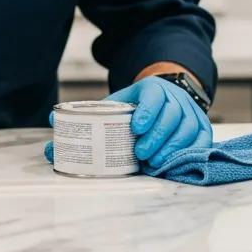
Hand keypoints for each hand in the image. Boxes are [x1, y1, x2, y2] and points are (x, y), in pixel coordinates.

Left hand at [43, 78, 211, 167]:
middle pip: (172, 116)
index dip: (147, 111)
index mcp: (152, 88)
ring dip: (171, 148)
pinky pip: (201, 140)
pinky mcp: (201, 128)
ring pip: (188, 129)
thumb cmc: (134, 106)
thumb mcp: (114, 104)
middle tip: (141, 154)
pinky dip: (189, 152)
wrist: (164, 99)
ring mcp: (191, 112)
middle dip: (157, 136)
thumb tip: (50, 120)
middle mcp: (176, 98)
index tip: (135, 127)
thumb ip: (87, 114)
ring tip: (154, 163)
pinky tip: (174, 163)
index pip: (154, 95)